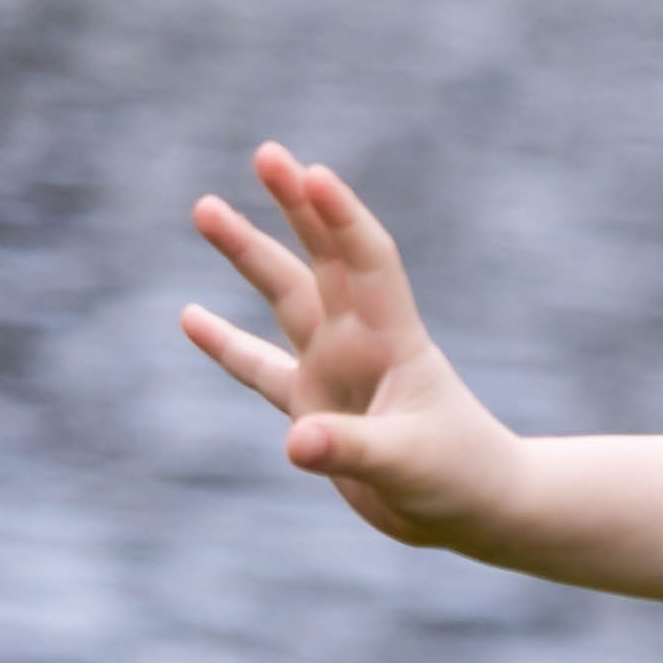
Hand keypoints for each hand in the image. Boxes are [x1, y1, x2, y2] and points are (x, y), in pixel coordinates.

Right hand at [181, 146, 525, 547]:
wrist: (473, 510)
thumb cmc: (461, 479)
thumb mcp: (408, 465)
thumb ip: (353, 450)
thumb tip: (298, 442)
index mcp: (394, 342)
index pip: (368, 263)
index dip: (342, 218)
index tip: (312, 173)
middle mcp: (359, 344)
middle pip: (322, 259)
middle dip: (295, 207)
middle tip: (266, 152)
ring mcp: (334, 370)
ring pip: (284, 297)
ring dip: (248, 253)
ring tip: (205, 206)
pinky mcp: (313, 407)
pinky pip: (259, 367)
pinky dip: (225, 345)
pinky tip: (189, 316)